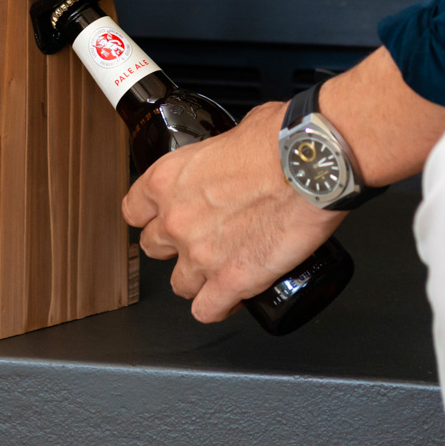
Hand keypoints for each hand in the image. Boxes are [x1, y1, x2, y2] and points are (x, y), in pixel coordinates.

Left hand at [122, 102, 343, 323]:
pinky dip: (218, 308)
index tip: (162, 217)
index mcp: (168, 179)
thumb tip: (230, 156)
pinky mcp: (232, 281)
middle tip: (200, 240)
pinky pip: (207, 311)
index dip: (150, 216)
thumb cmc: (279, 141)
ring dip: (197, 280)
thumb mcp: (232, 134)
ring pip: (179, 285)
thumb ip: (218, 153)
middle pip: (154, 248)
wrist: (310, 164)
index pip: (134, 210)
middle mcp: (176, 219)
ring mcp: (200, 255)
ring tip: (219, 272)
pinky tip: (231, 299)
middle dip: (175, 247)